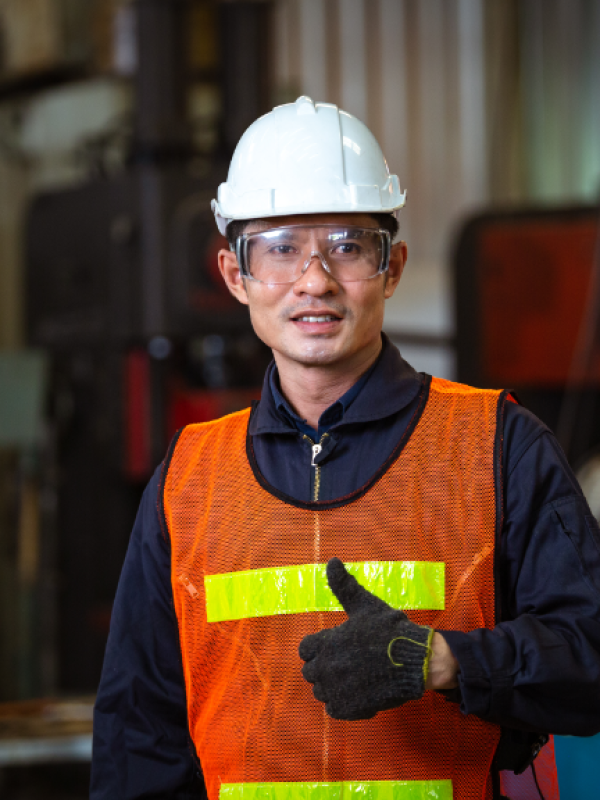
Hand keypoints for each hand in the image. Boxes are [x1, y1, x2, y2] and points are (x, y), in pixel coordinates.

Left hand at [298, 557, 433, 719]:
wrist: (416, 661)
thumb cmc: (390, 630)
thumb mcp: (366, 605)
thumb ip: (344, 586)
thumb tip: (332, 561)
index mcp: (327, 642)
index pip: (305, 650)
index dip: (318, 647)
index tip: (334, 645)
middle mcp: (327, 668)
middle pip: (310, 672)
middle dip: (324, 666)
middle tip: (347, 661)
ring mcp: (338, 690)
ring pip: (321, 692)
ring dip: (332, 686)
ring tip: (354, 676)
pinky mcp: (350, 708)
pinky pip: (334, 709)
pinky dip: (344, 703)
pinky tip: (360, 691)